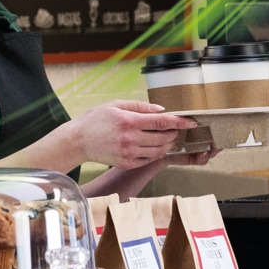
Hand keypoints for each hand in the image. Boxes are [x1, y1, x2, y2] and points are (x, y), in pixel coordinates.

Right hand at [74, 101, 193, 168]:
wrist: (78, 141)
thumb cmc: (96, 120)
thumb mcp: (116, 105)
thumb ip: (140, 107)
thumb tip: (162, 110)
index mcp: (129, 121)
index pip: (161, 122)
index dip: (179, 121)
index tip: (191, 121)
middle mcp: (130, 139)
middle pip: (163, 138)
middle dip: (175, 133)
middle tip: (178, 128)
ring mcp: (128, 153)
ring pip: (158, 151)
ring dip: (168, 144)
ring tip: (169, 137)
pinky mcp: (126, 164)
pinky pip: (148, 159)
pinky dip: (156, 153)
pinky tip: (155, 146)